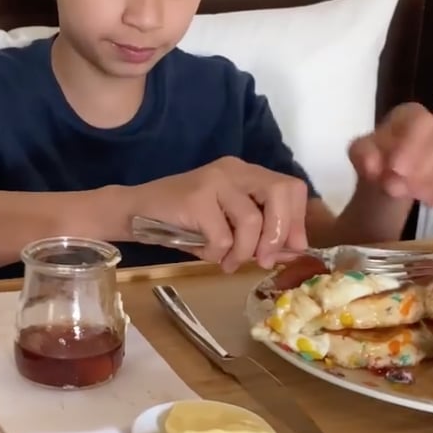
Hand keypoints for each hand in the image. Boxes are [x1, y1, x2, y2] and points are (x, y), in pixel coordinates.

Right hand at [128, 156, 308, 272]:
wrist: (135, 211)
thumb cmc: (184, 222)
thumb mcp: (228, 225)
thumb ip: (260, 233)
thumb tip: (293, 252)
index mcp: (247, 173)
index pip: (291, 188)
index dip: (297, 221)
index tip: (292, 249)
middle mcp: (234, 170)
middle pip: (280, 194)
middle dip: (277, 234)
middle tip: (263, 260)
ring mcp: (215, 181)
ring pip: (252, 221)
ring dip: (242, 252)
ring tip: (227, 262)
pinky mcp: (196, 198)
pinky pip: (222, 237)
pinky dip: (216, 254)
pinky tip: (205, 254)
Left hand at [348, 103, 432, 206]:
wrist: (389, 176)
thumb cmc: (376, 158)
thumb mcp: (360, 154)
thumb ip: (363, 156)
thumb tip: (371, 165)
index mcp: (411, 115)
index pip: (421, 122)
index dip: (412, 145)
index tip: (395, 169)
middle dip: (420, 170)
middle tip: (395, 188)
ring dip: (431, 183)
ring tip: (407, 194)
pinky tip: (427, 200)